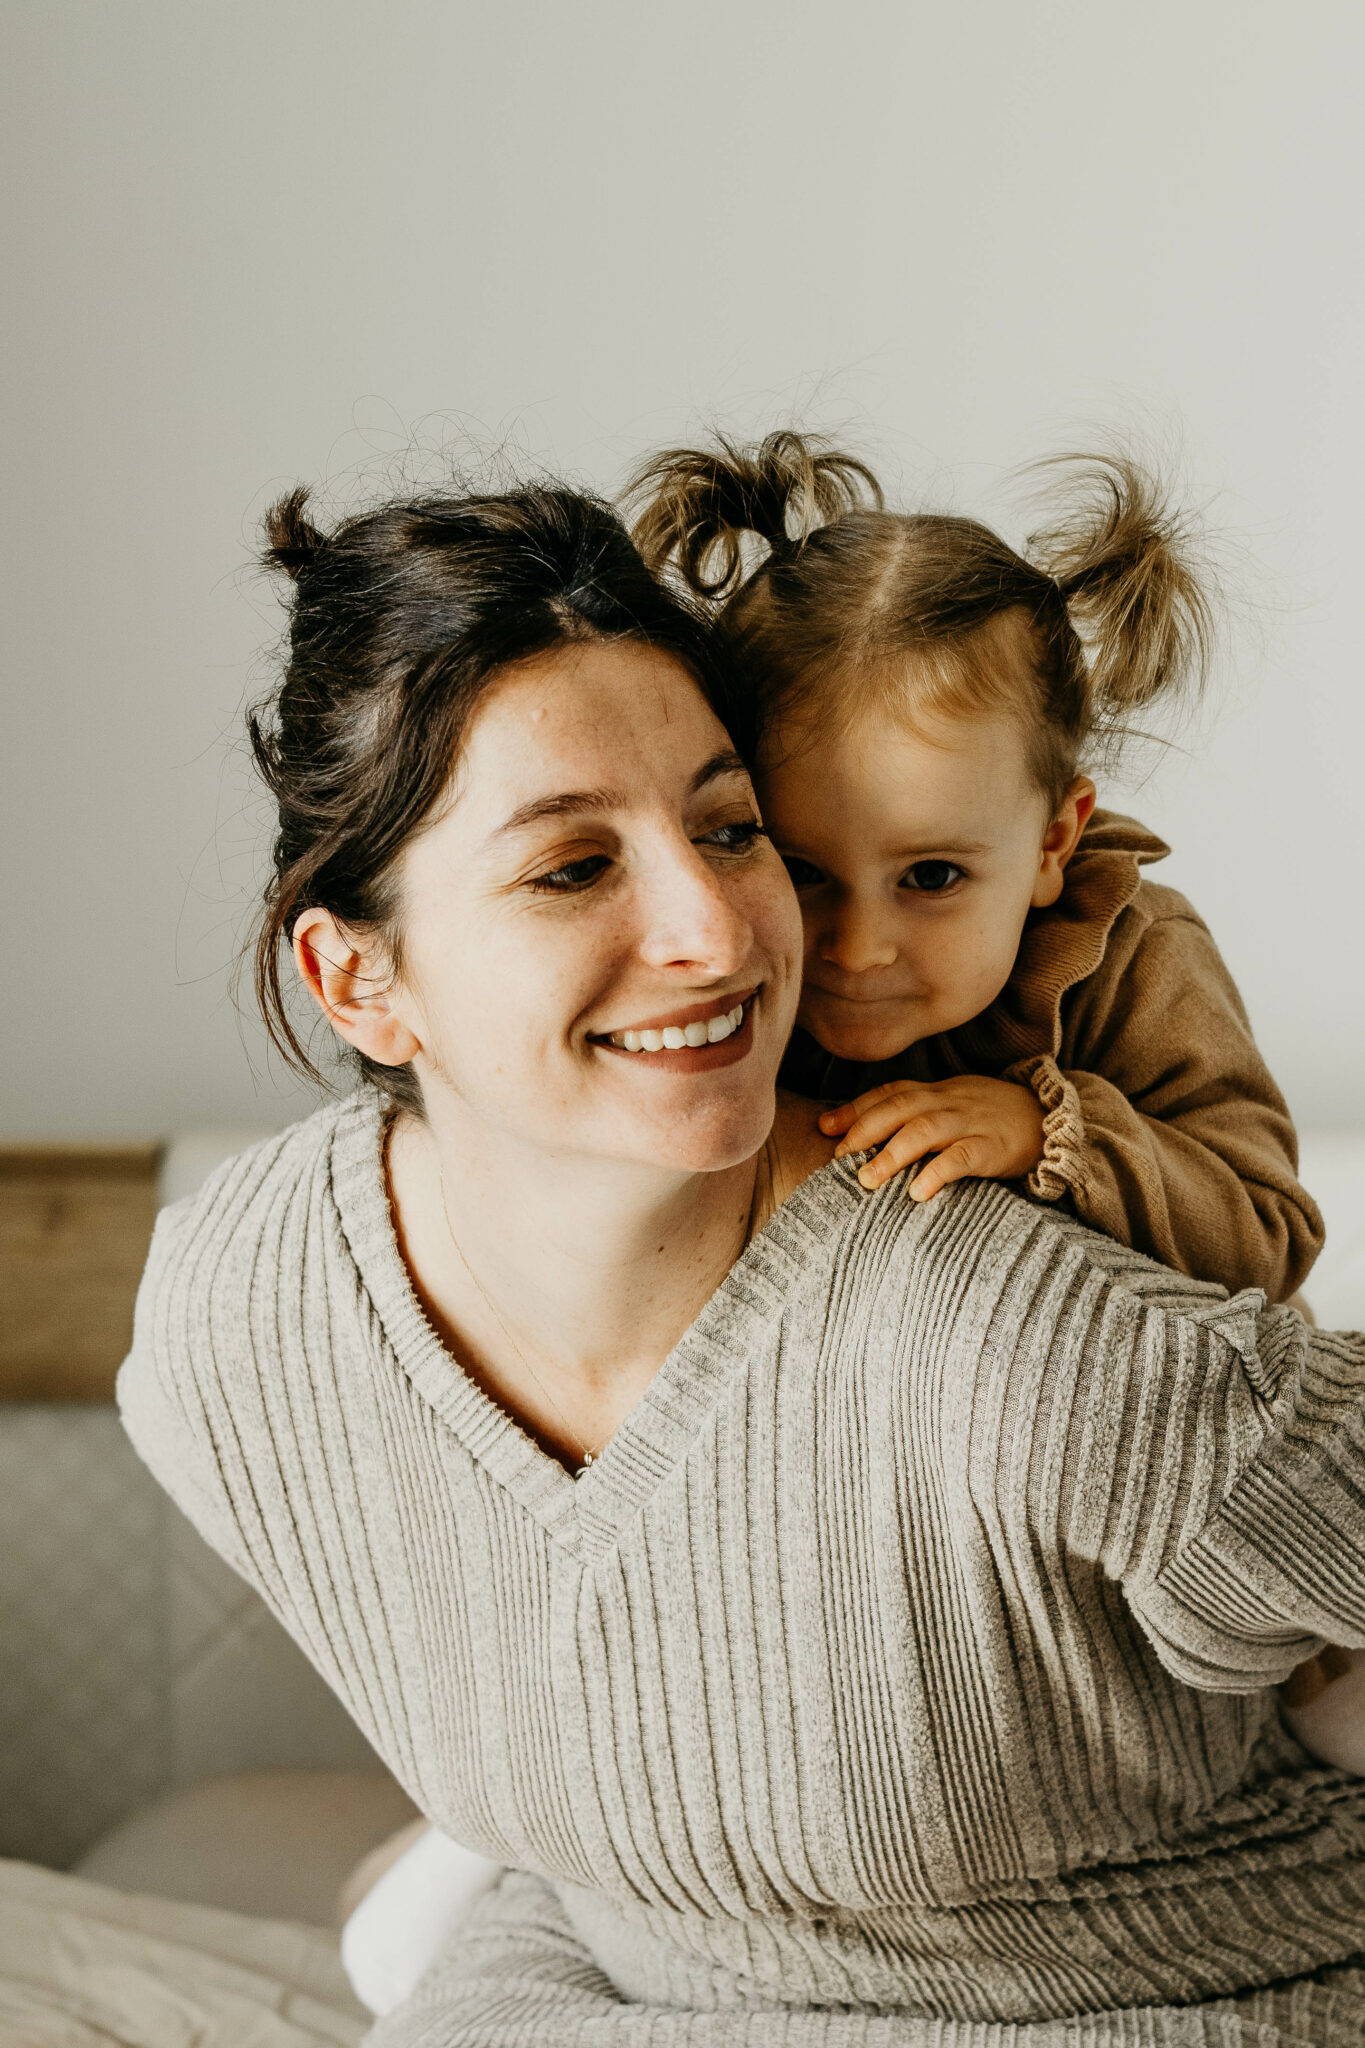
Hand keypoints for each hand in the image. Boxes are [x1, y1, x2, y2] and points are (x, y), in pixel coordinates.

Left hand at [818, 1075, 1045, 1198]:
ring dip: (892, 1153)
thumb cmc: (991, 1119)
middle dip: (865, 1129)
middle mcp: (950, 1102)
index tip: (824, 1127)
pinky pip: (963, 1158)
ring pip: (926, 1130)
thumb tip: (864, 1136)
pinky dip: (937, 1173)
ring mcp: (972, 1123)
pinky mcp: (994, 1148)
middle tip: (838, 1157)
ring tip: (867, 1179)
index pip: (890, 1093)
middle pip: (900, 1107)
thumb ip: (915, 1116)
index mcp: (937, 1092)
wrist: (1052, 1120)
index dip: (855, 1108)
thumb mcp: (953, 1108)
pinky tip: (917, 1192)